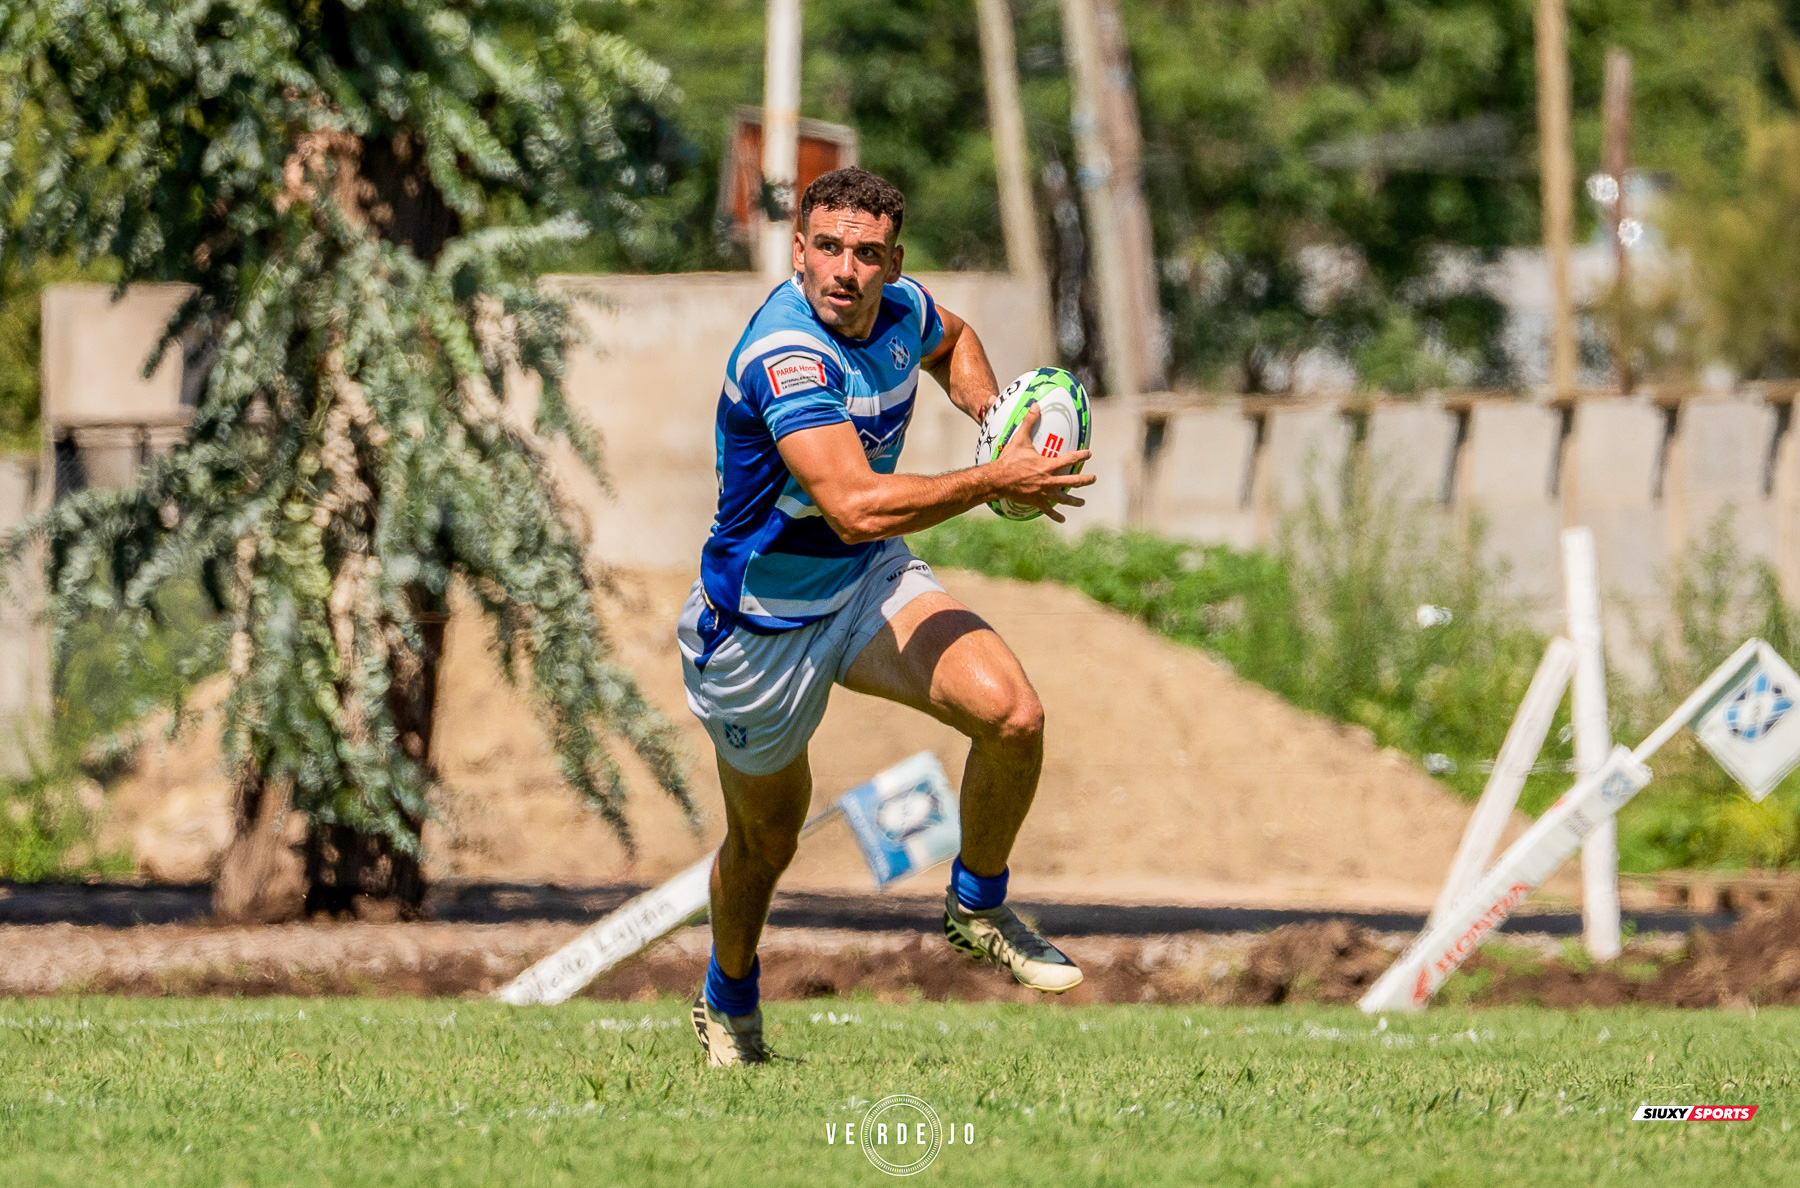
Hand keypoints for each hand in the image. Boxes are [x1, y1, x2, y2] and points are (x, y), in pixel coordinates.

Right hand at [986, 405, 1094, 522]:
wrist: (998, 480)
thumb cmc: (1009, 459)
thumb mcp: (1020, 439)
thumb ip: (1029, 422)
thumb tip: (1035, 405)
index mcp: (1048, 465)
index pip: (1070, 459)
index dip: (1082, 456)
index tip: (1089, 453)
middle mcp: (1049, 480)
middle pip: (1073, 482)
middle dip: (1085, 480)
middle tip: (1093, 479)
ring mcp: (1043, 493)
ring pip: (1063, 498)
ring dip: (1074, 501)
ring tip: (1082, 502)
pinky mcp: (1036, 502)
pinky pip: (1048, 510)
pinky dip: (1056, 515)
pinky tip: (1062, 519)